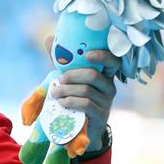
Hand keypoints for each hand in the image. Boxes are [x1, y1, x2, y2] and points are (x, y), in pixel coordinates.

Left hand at [45, 36, 118, 151]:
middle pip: (93, 75)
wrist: (81, 125)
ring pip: (86, 90)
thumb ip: (62, 60)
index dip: (102, 56)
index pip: (112, 61)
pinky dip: (70, 101)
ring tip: (55, 93)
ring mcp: (106, 101)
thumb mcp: (69, 78)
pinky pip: (85, 104)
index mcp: (104, 74)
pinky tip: (61, 103)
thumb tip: (50, 39)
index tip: (87, 55)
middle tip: (59, 80)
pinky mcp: (100, 115)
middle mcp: (109, 86)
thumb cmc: (76, 96)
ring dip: (66, 90)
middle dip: (72, 76)